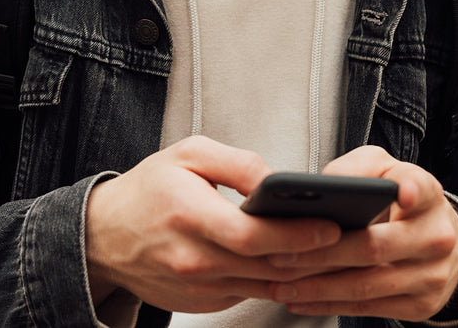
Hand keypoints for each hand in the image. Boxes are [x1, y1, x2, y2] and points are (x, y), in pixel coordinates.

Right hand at [85, 136, 341, 312]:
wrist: (104, 237)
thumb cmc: (149, 189)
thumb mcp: (188, 154)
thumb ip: (236, 164)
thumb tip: (277, 180)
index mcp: (189, 216)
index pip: (253, 236)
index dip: (297, 235)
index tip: (332, 225)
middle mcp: (194, 259)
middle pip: (267, 266)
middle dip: (314, 255)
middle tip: (352, 241)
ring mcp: (198, 287)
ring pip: (265, 285)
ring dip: (302, 272)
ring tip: (336, 252)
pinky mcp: (203, 303)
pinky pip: (250, 293)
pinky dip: (276, 280)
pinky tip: (298, 263)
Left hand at [262, 146, 457, 319]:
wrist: (437, 241)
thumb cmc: (397, 199)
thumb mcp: (383, 170)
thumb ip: (357, 168)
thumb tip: (321, 185)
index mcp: (428, 195)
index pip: (421, 188)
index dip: (411, 190)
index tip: (401, 194)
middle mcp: (437, 237)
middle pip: (374, 247)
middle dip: (322, 254)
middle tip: (279, 255)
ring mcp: (432, 276)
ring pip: (366, 285)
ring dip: (317, 287)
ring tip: (279, 283)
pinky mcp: (421, 306)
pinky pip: (367, 308)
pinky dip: (328, 304)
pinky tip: (300, 299)